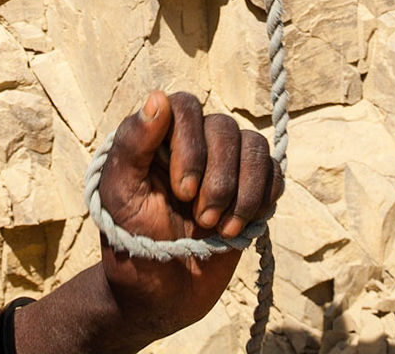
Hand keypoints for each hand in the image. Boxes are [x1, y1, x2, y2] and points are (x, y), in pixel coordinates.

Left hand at [93, 91, 282, 340]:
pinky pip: (274, 172)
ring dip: (243, 192)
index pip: (185, 106)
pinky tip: (240, 226)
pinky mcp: (250, 191)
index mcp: (158, 139)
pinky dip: (263, 199)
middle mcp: (194, 145)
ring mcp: (225, 167)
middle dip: (218, 179)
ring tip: (221, 229)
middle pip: (224, 127)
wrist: (160, 298)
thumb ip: (133, 145)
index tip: (182, 190)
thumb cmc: (131, 245)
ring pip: (253, 146)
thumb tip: (158, 97)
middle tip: (200, 219)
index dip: (191, 143)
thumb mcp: (120, 196)